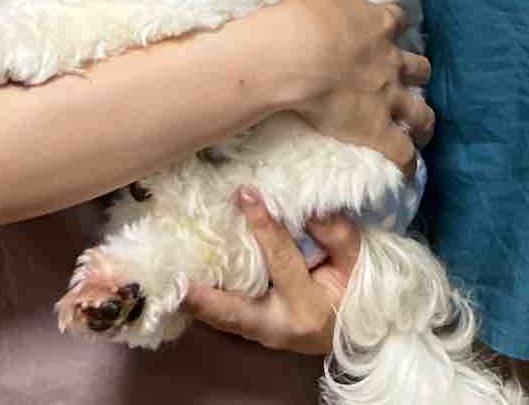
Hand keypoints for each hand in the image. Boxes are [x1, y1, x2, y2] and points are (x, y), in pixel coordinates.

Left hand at [183, 187, 357, 355]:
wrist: (357, 334)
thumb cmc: (358, 294)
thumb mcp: (359, 263)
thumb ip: (339, 236)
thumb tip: (309, 210)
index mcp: (308, 307)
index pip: (281, 261)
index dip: (264, 227)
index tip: (245, 194)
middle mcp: (278, 327)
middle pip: (234, 313)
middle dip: (204, 298)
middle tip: (176, 277)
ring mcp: (262, 334)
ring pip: (223, 320)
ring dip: (196, 300)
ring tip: (169, 274)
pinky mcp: (252, 332)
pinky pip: (225, 317)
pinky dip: (205, 301)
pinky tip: (186, 279)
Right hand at [270, 0, 433, 171]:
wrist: (298, 54)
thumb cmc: (307, 15)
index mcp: (378, 26)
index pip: (396, 22)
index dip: (395, 26)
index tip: (392, 29)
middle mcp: (391, 62)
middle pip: (418, 68)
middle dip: (417, 74)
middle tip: (412, 81)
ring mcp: (388, 97)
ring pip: (420, 112)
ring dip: (423, 121)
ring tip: (424, 130)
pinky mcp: (378, 129)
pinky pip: (401, 151)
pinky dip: (406, 161)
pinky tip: (408, 170)